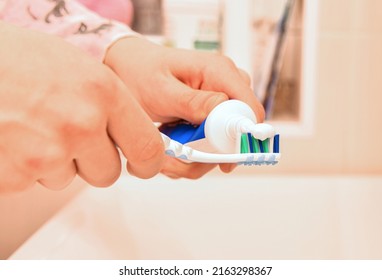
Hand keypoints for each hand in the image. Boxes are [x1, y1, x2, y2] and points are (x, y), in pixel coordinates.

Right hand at [0, 22, 164, 191]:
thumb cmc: (15, 58)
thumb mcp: (78, 68)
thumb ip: (109, 103)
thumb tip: (130, 134)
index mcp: (103, 92)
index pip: (147, 147)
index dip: (147, 162)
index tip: (142, 166)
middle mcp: (81, 123)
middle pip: (107, 173)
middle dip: (92, 162)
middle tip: (68, 137)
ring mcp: (48, 152)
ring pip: (67, 178)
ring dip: (54, 161)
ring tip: (31, 128)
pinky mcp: (15, 174)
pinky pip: (32, 182)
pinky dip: (23, 167)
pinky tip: (13, 139)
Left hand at [104, 37, 264, 178]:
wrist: (128, 70)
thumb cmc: (141, 73)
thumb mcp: (160, 89)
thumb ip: (190, 101)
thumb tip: (222, 108)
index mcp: (220, 72)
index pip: (249, 110)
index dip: (241, 139)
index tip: (218, 161)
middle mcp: (226, 87)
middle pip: (238, 134)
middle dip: (210, 154)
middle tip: (176, 161)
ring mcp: (221, 102)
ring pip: (225, 144)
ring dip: (198, 158)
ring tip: (167, 157)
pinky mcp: (213, 115)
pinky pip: (213, 143)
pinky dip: (194, 153)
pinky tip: (172, 149)